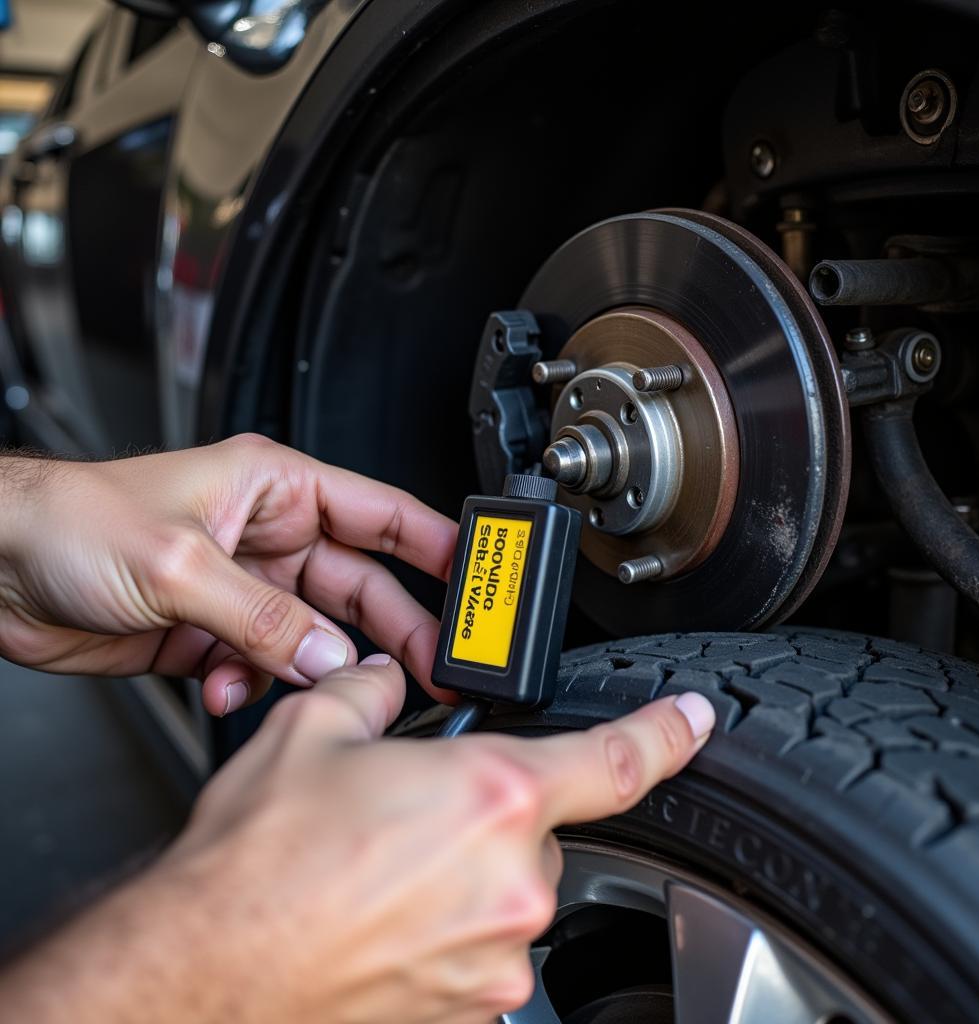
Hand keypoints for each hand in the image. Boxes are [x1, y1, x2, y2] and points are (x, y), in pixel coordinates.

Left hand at [0, 434, 458, 711]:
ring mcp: (245, 586)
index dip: (438, 544)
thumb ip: (262, 616)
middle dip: (397, 628)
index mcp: (276, 486)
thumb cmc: (70, 522)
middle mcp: (268, 535)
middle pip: (362, 585)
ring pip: (316, 634)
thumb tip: (328, 656)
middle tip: (435, 669)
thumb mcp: (178, 564)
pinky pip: (268, 665)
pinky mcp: (215, 631)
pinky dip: (262, 685)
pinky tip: (237, 689)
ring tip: (333, 691)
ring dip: (320, 667)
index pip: (383, 511)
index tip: (479, 580)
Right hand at [0, 657, 715, 1023]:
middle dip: (488, 808)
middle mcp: (511, 880)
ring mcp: (493, 954)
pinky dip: (446, 923)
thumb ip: (377, 692)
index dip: (670, 732)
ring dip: (462, 869)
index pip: (619, 758)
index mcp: (493, 795)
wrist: (205, 970)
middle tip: (412, 811)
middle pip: (538, 824)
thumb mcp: (315, 732)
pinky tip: (382, 913)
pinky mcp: (468, 1008)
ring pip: (507, 887)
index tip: (695, 720)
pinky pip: (480, 944)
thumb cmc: (257, 862)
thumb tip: (389, 682)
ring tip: (381, 868)